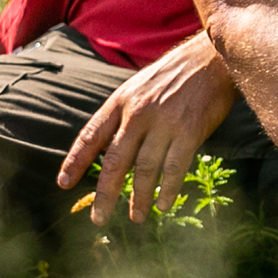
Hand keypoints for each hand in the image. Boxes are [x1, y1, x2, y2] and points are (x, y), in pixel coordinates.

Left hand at [56, 35, 237, 223]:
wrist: (213, 58)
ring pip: (145, 169)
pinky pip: (175, 167)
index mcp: (121, 101)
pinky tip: (163, 205)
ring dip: (139, 198)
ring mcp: (164, 122)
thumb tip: (104, 149)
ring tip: (136, 217)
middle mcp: (138, 112)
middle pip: (116, 161)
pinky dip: (168, 189)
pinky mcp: (189, 131)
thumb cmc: (174, 75)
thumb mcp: (139, 87)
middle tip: (99, 219)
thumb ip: (122, 116)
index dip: (76, 161)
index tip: (64, 183)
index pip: (91, 135)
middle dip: (105, 193)